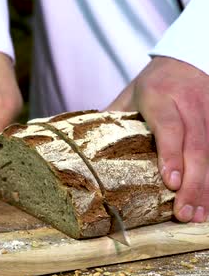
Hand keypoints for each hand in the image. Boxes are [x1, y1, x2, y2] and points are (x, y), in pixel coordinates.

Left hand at [107, 56, 208, 222]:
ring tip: (198, 214)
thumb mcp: (129, 97)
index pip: (168, 127)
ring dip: (208, 186)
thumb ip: (112, 121)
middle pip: (197, 144)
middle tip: (184, 213)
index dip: (171, 154)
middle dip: (193, 182)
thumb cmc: (152, 85)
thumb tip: (80, 152)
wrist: (188, 60)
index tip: (171, 182)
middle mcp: (189, 103)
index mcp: (159, 96)